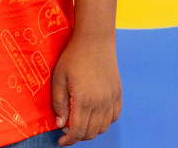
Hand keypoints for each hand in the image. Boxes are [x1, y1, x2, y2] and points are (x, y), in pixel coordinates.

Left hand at [50, 30, 120, 144]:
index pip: (79, 131)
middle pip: (92, 132)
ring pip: (104, 127)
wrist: (95, 40)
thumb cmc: (73, 56)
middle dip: (78, 136)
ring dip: (91, 130)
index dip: (69, 140)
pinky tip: (94, 115)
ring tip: (79, 122)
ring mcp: (112, 99)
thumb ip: (59, 103)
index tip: (61, 142)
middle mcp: (102, 103)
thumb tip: (61, 125)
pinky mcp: (118, 94)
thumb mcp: (59, 78)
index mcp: (85, 100)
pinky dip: (104, 122)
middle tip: (67, 130)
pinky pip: (114, 116)